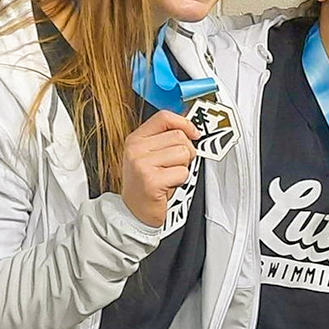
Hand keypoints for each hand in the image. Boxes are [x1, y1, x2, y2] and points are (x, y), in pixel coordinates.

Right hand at [121, 110, 198, 227]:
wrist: (134, 211)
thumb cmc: (146, 184)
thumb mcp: (150, 156)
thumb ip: (165, 139)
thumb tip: (190, 127)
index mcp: (136, 139)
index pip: (164, 117)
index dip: (184, 123)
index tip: (194, 133)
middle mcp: (136, 149)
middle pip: (179, 136)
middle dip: (186, 152)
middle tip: (175, 166)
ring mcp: (142, 164)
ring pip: (183, 153)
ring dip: (183, 168)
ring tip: (169, 176)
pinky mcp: (151, 180)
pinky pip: (182, 172)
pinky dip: (181, 181)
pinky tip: (168, 186)